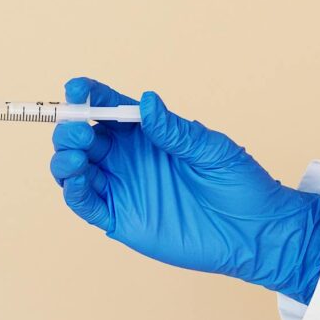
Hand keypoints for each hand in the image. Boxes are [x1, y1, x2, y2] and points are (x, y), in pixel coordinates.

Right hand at [50, 77, 319, 303]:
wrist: (254, 232)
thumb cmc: (237, 184)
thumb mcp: (210, 149)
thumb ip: (172, 130)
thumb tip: (147, 101)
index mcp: (145, 134)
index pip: (107, 108)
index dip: (88, 95)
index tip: (77, 88)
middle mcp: (126, 158)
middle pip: (81, 137)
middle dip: (71, 130)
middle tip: (79, 132)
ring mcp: (121, 188)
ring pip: (74, 170)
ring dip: (65, 159)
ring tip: (78, 157)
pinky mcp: (120, 218)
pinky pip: (85, 204)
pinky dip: (74, 191)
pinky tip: (78, 180)